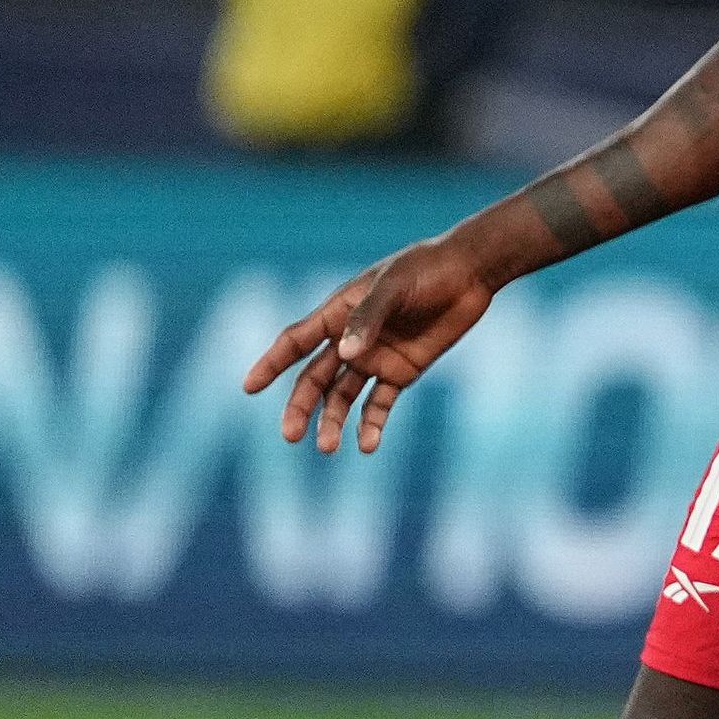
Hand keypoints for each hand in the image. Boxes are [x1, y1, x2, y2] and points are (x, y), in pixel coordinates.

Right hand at [243, 234, 503, 453]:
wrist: (469, 273)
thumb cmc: (425, 270)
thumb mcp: (394, 287)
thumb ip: (369, 318)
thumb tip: (345, 354)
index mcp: (337, 313)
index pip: (295, 342)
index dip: (271, 363)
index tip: (249, 387)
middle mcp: (349, 340)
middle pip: (315, 379)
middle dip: (301, 407)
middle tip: (290, 436)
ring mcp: (375, 358)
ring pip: (343, 396)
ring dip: (333, 421)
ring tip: (329, 448)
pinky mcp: (403, 371)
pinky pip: (380, 403)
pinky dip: (371, 424)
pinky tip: (367, 445)